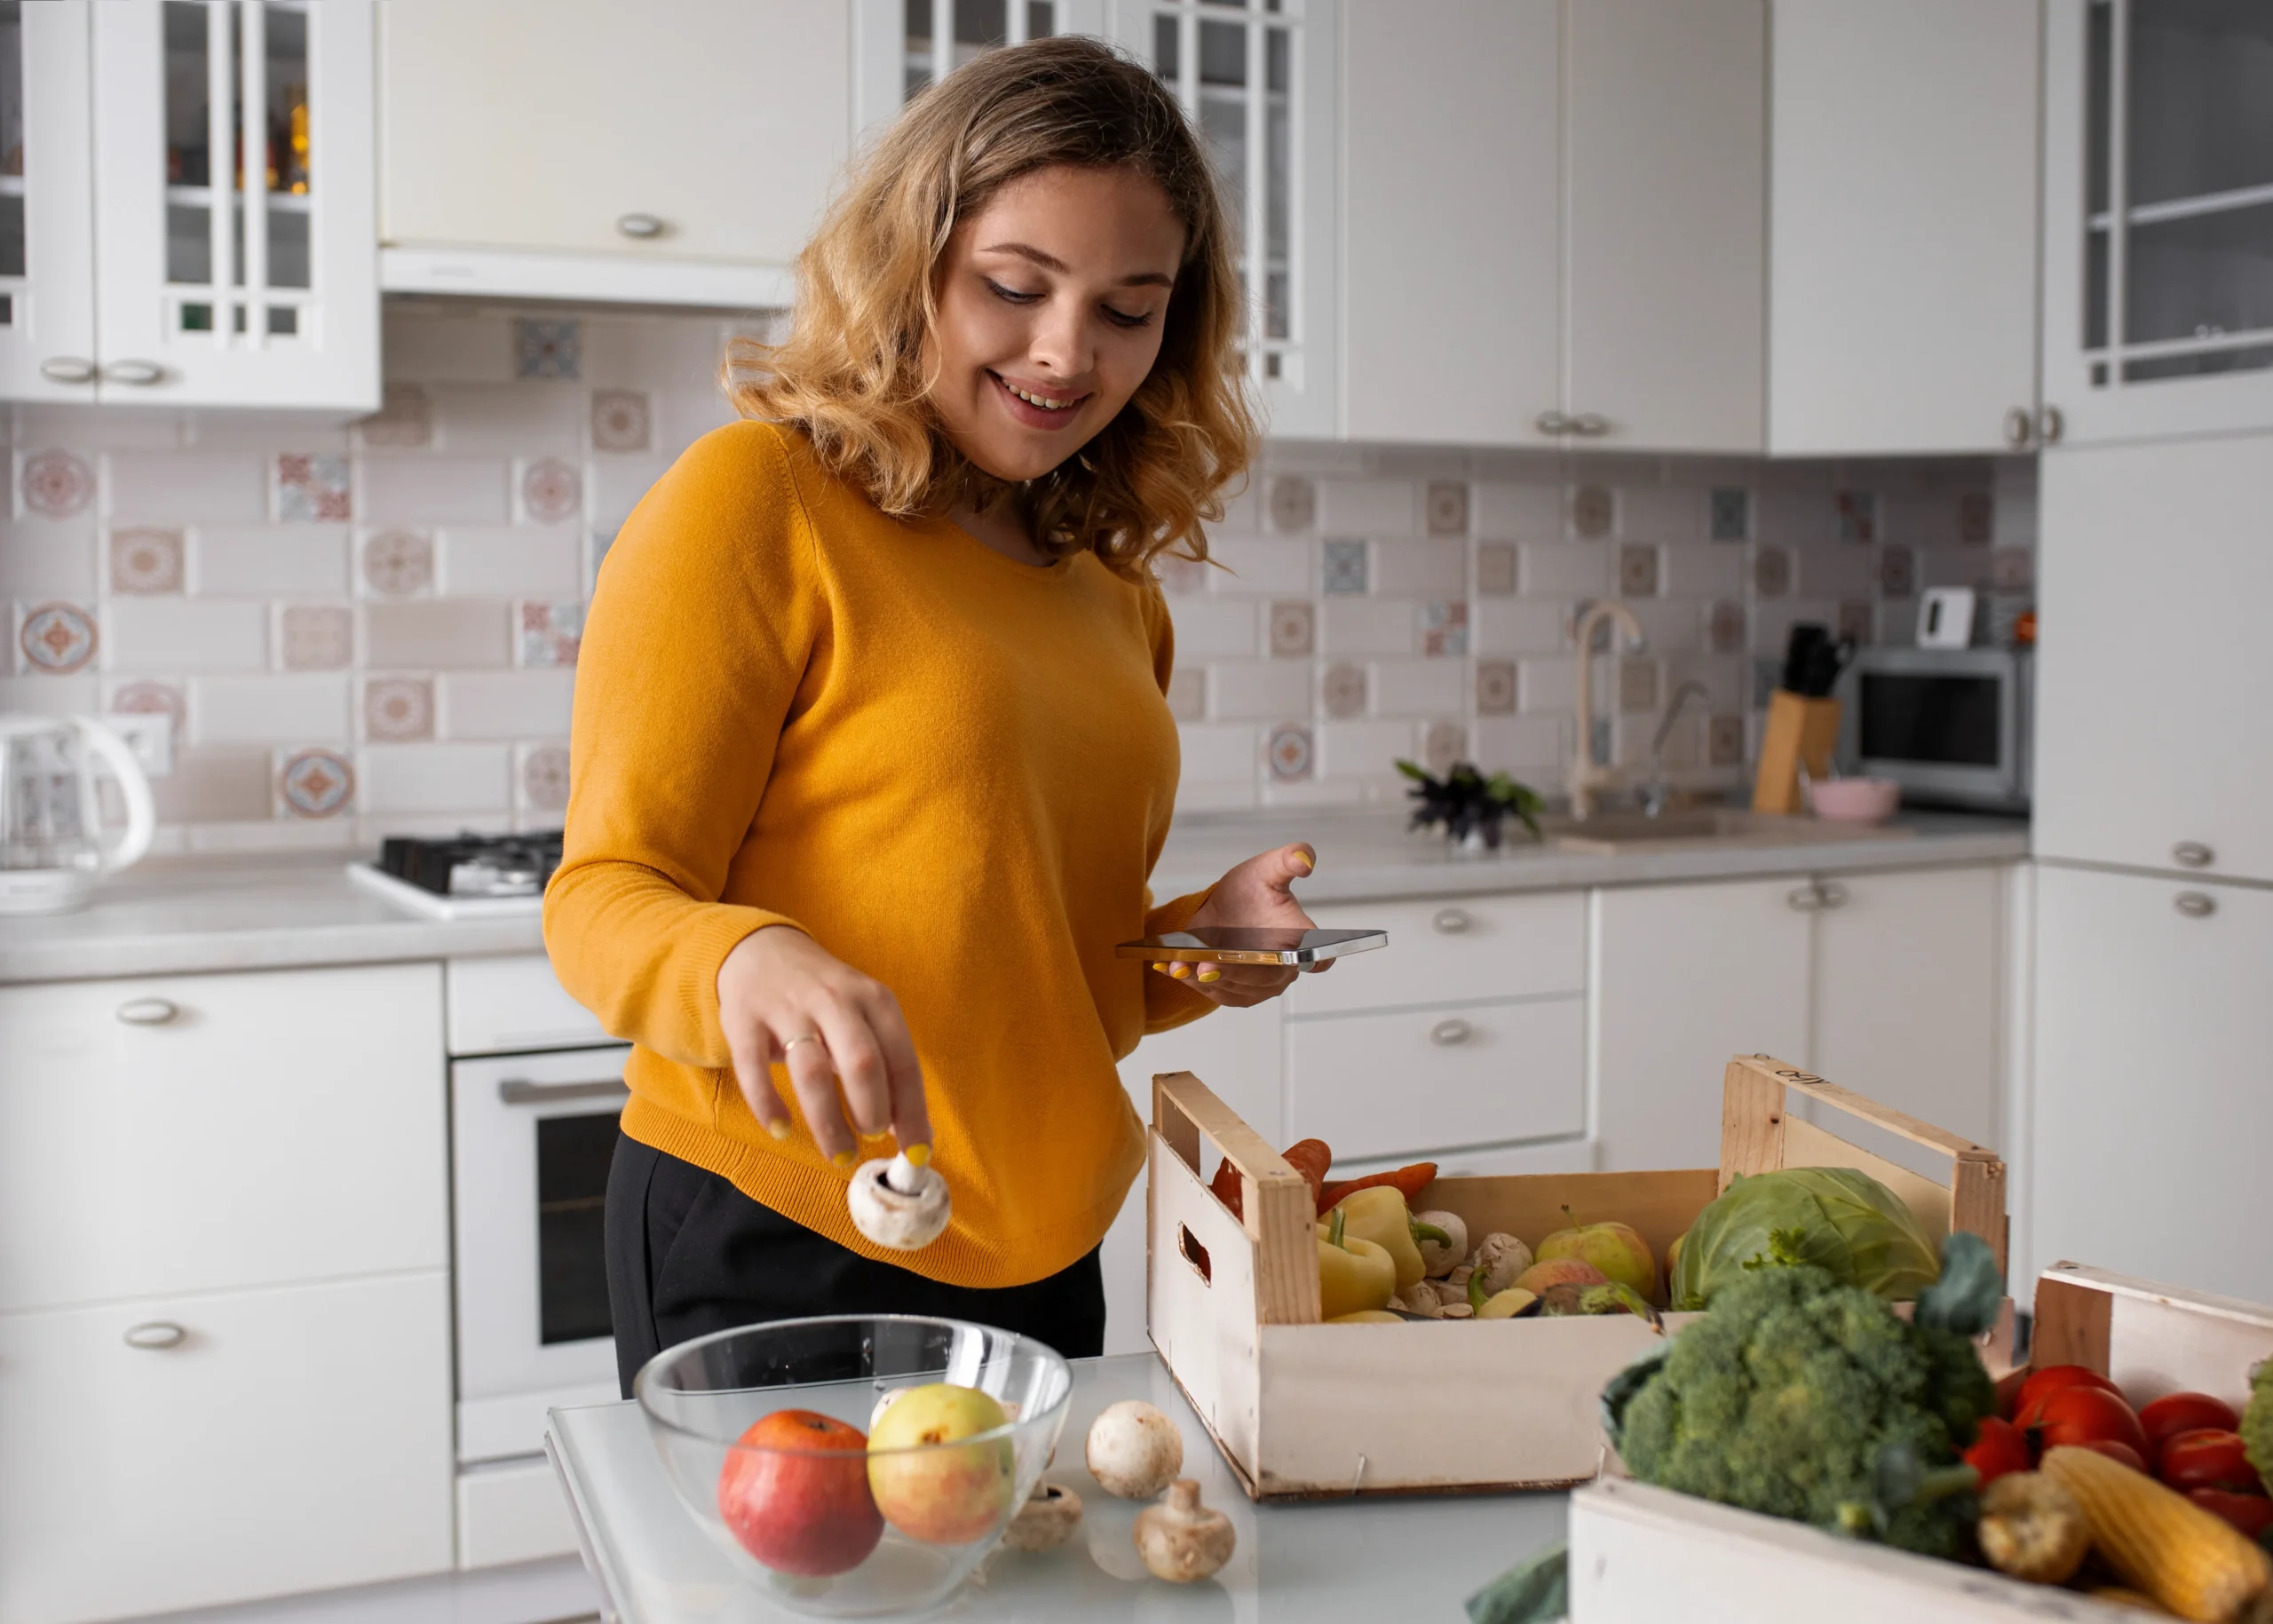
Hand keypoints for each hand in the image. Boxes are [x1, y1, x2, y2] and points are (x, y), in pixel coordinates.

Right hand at [715, 926, 931, 1166]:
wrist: (762, 949)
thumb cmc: (826, 999)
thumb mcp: (864, 1016)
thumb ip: (886, 1066)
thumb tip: (912, 1131)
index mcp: (875, 1000)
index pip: (903, 1061)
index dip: (912, 1111)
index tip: (917, 1153)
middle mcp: (835, 1000)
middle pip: (862, 1062)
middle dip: (872, 1111)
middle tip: (871, 1138)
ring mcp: (787, 1008)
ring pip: (811, 1071)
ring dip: (828, 1121)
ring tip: (840, 1152)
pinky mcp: (744, 1020)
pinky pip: (754, 1069)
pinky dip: (768, 1105)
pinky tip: (781, 1130)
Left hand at [1159, 843, 1324, 1007]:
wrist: (1222, 909)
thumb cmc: (1251, 890)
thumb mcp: (1266, 869)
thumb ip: (1287, 860)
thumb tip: (1304, 859)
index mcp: (1300, 938)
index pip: (1321, 956)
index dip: (1318, 961)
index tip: (1301, 961)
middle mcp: (1285, 967)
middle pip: (1266, 977)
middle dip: (1235, 972)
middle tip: (1207, 965)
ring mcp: (1261, 984)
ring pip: (1237, 988)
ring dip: (1207, 980)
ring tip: (1181, 966)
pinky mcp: (1237, 992)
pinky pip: (1217, 993)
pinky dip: (1194, 984)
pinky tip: (1176, 969)